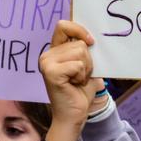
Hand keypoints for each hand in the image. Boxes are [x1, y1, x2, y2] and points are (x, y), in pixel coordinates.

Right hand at [40, 21, 103, 140]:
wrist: (73, 115)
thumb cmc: (79, 92)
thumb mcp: (85, 67)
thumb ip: (85, 52)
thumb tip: (94, 37)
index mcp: (54, 51)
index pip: (63, 26)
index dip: (79, 30)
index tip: (91, 42)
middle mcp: (47, 55)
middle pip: (78, 43)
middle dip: (88, 60)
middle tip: (81, 75)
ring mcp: (47, 63)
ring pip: (80, 52)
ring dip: (86, 68)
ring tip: (78, 80)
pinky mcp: (51, 72)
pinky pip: (77, 65)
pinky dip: (82, 75)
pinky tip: (75, 84)